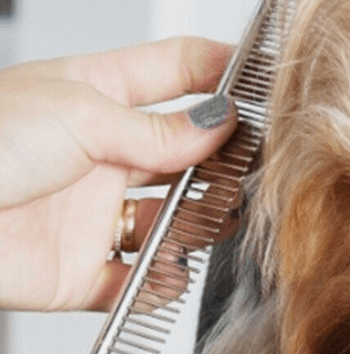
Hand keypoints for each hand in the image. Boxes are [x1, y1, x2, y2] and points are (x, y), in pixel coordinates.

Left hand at [0, 37, 237, 311]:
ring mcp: (94, 214)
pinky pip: (137, 283)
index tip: (266, 78)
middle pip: (186, 155)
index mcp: (97, 97)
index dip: (223, 70)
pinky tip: (164, 269)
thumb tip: (220, 125)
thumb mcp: (80, 115)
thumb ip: (158, 130)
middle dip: (222, 162)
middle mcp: (103, 156)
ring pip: (173, 222)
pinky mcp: (81, 271)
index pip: (176, 72)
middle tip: (246, 167)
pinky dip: (159, 283)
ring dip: (198, 225)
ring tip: (205, 221)